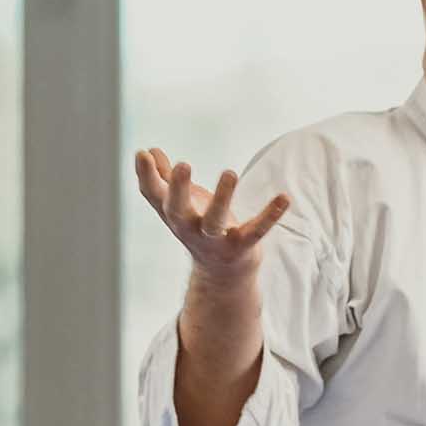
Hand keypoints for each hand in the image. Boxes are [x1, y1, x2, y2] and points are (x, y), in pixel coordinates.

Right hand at [135, 149, 290, 281]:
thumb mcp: (179, 205)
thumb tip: (149, 151)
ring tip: (229, 172)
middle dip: (178, 189)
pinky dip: (270, 215)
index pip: (153, 194)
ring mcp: (215, 240)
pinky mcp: (241, 246)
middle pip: (178, 210)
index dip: (145, 175)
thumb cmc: (198, 229)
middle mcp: (189, 228)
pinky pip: (256, 231)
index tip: (142, 153)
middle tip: (182, 164)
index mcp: (173, 214)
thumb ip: (163, 179)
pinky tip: (284, 198)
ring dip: (222, 198)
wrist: (222, 274)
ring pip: (215, 221)